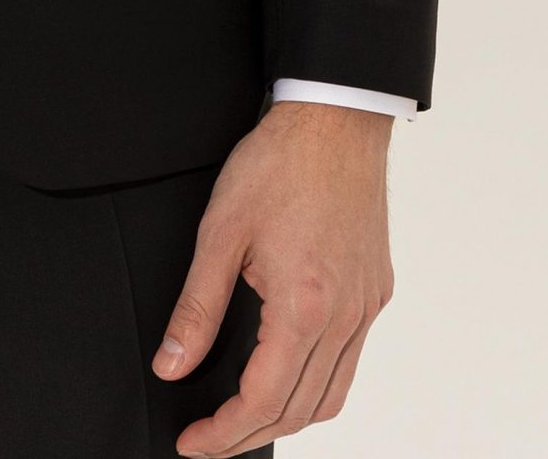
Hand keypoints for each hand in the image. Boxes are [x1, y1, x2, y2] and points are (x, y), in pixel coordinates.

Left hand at [154, 99, 394, 454]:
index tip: (192, 442)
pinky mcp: (375, 292)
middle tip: (210, 438)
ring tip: (244, 418)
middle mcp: (344, 318)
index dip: (222, 432)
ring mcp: (366, 308)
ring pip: (332, 396)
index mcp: (303, 307)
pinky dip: (317, 386)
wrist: (335, 119)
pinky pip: (351, 363)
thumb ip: (195, 308)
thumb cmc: (279, 164)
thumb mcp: (219, 232)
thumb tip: (171, 365)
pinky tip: (288, 373)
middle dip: (249, 435)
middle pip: (298, 411)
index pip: (262, 401)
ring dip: (287, 418)